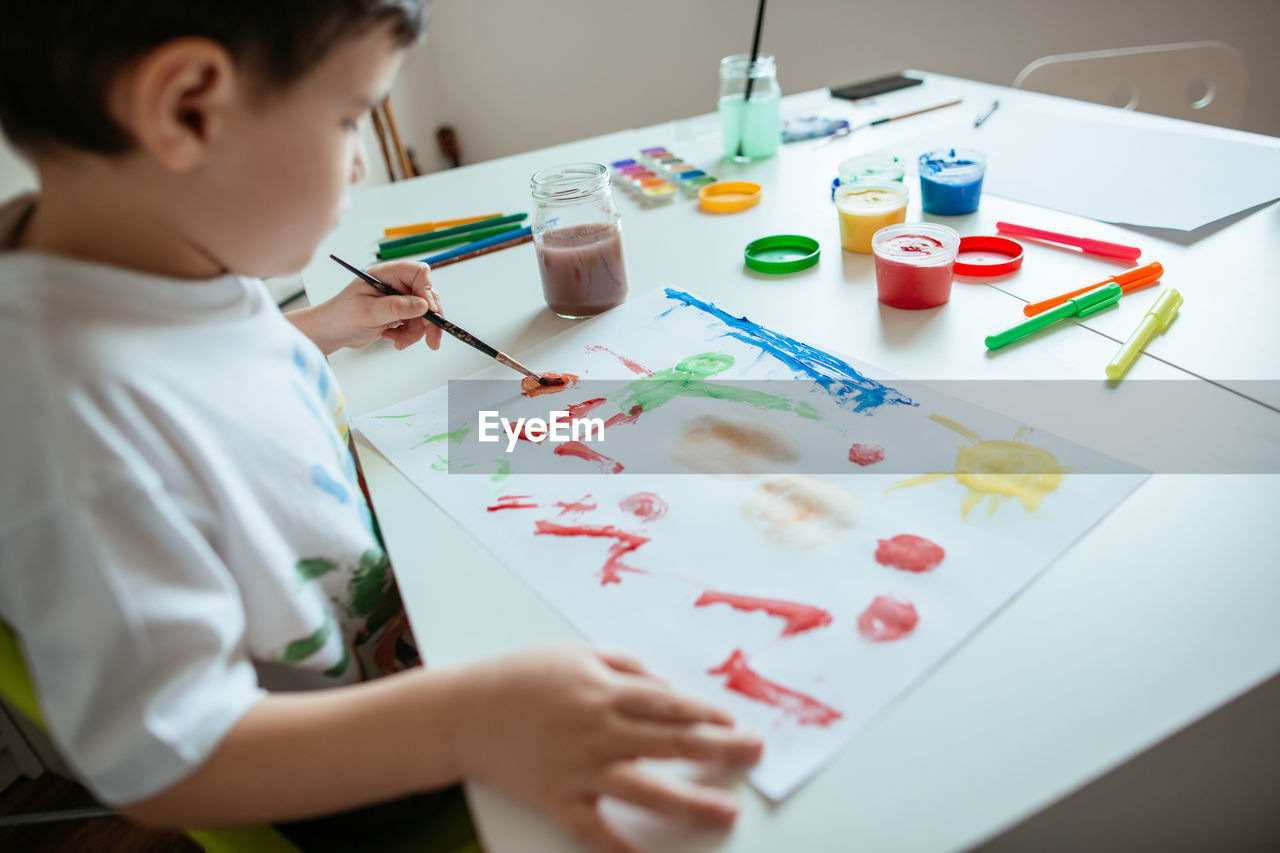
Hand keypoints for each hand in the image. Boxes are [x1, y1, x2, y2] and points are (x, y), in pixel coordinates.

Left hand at [288, 260, 443, 353]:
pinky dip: (408, 334)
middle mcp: (394, 284)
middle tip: (431, 339)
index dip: (427, 291)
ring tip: (399, 342)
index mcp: (386, 274)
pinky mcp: (397, 313)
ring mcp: (397, 299)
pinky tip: (393, 338)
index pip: (418, 273)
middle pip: (426, 295)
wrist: (329, 333)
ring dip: (416, 331)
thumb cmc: (340, 317)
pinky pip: (415, 323)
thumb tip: (423, 305)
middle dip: (428, 319)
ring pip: (423, 313)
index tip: (428, 311)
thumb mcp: (368, 313)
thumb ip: (396, 308)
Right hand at [451, 644, 762, 852]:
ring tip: (726, 813)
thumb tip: (668, 690)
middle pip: (673, 742)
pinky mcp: (557, 799)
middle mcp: (600, 729)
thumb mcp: (576, 654)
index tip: (737, 725)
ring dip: (691, 802)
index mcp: (606, 690)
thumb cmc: (521, 677)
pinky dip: (620, 850)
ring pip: (647, 789)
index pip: (673, 705)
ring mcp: (580, 768)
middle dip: (720, 749)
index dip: (710, 716)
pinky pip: (594, 830)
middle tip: (755, 755)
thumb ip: (626, 667)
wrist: (463, 711)